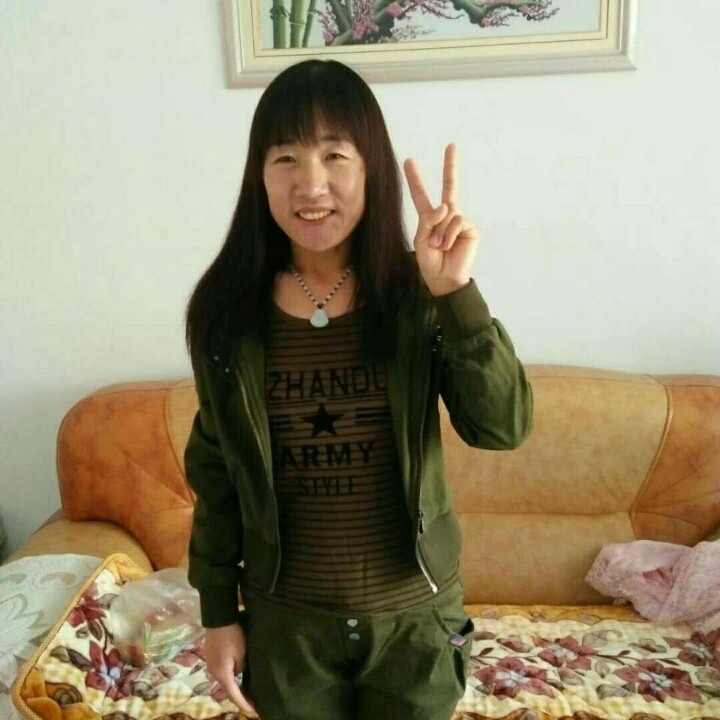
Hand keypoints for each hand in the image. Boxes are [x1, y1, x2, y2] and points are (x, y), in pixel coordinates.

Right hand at [204, 623, 257, 716]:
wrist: (219, 617)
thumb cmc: (233, 635)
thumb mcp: (243, 653)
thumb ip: (242, 669)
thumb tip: (240, 674)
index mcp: (222, 674)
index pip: (234, 695)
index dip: (244, 704)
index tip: (253, 712)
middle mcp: (213, 672)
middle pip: (227, 690)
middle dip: (239, 697)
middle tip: (252, 702)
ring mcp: (210, 665)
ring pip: (224, 680)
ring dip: (234, 686)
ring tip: (246, 691)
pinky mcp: (211, 657)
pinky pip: (222, 672)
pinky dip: (230, 677)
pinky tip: (237, 676)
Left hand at [403, 143, 479, 295]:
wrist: (443, 279)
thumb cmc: (430, 262)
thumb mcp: (421, 239)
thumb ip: (429, 220)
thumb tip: (447, 206)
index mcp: (430, 219)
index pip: (421, 195)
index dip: (415, 179)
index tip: (409, 160)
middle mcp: (446, 216)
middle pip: (449, 186)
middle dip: (450, 165)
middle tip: (451, 145)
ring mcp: (459, 221)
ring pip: (448, 212)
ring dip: (439, 231)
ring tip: (439, 246)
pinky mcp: (470, 228)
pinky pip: (457, 221)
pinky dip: (449, 234)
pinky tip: (449, 246)